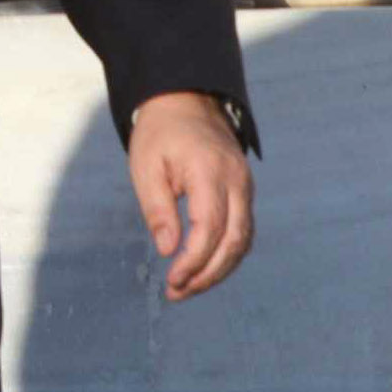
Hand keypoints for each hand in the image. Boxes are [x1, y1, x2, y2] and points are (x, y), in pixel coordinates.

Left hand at [129, 90, 253, 300]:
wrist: (187, 100)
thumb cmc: (160, 133)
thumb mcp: (146, 167)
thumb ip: (158, 209)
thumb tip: (169, 250)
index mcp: (210, 171)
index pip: (210, 229)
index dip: (193, 262)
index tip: (172, 281)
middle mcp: (237, 180)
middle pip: (234, 241)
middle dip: (208, 274)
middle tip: (178, 292)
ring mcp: (246, 185)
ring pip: (243, 240)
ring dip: (219, 270)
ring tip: (188, 286)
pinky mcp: (245, 190)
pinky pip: (244, 230)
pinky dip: (227, 253)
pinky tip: (204, 267)